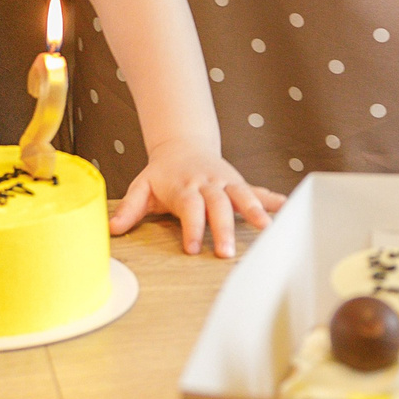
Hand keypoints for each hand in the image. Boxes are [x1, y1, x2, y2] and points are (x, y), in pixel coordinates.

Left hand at [109, 143, 282, 258]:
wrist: (182, 144)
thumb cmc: (162, 173)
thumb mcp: (141, 186)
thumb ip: (129, 208)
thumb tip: (112, 228)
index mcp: (184, 186)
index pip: (189, 208)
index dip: (192, 228)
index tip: (193, 249)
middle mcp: (207, 183)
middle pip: (218, 205)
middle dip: (224, 229)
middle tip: (227, 253)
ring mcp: (225, 182)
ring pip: (242, 194)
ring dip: (255, 211)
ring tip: (267, 229)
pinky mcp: (238, 183)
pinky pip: (257, 190)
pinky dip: (271, 199)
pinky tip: (287, 207)